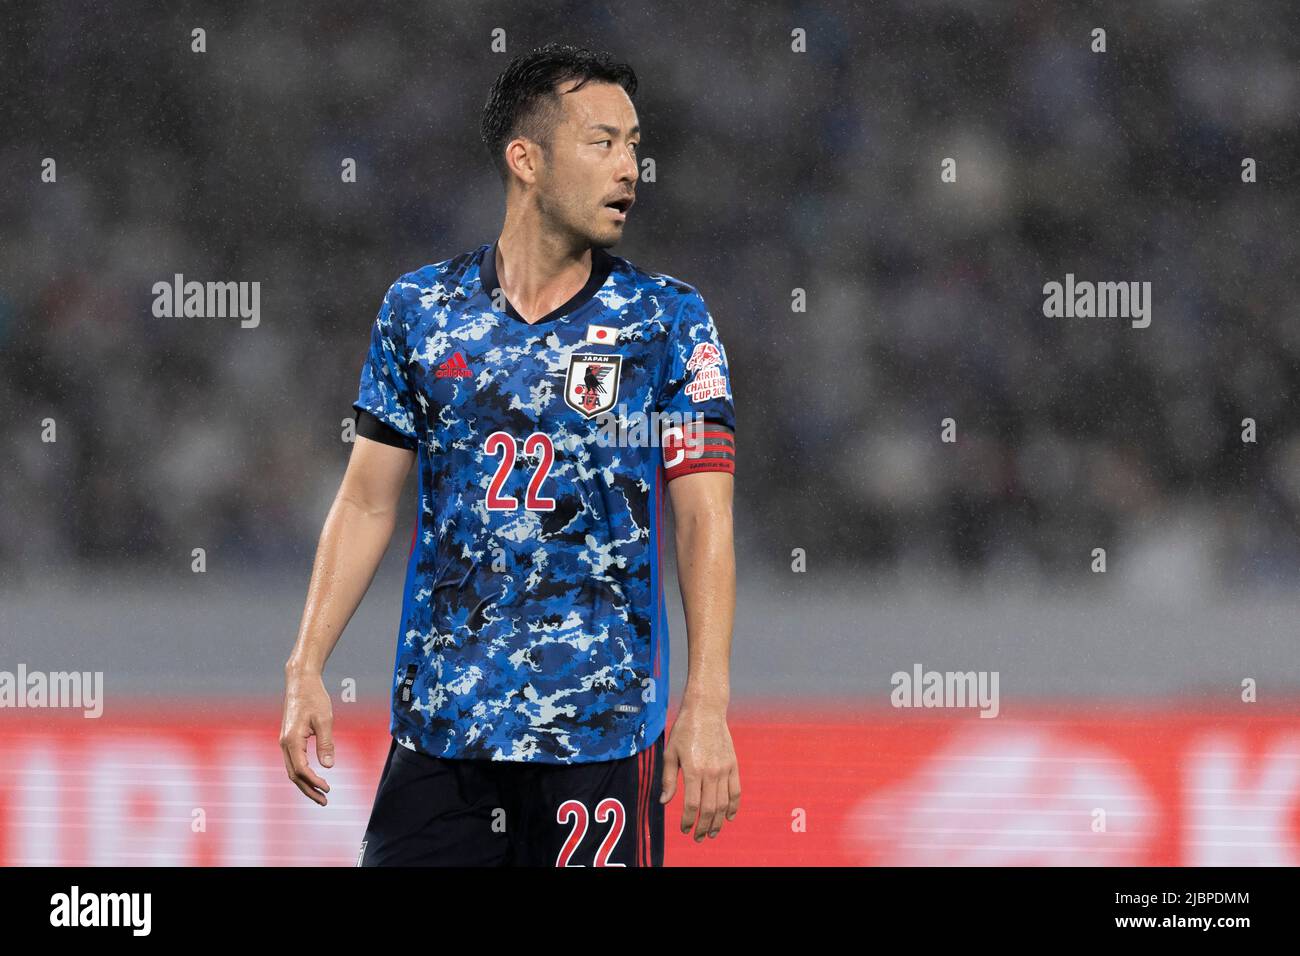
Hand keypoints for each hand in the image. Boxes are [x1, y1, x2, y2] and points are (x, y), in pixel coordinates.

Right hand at [279, 669, 333, 805]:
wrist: (300, 681)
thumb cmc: (314, 698)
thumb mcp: (325, 720)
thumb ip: (326, 744)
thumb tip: (328, 767)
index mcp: (292, 740)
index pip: (301, 770)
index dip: (314, 782)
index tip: (328, 789)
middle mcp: (284, 743)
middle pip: (294, 775)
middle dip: (308, 790)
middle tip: (324, 801)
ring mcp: (284, 742)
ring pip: (292, 770)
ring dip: (305, 784)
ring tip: (320, 795)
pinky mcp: (288, 739)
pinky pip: (293, 761)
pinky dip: (302, 773)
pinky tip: (313, 778)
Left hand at [660, 703, 740, 841]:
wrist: (707, 710)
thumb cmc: (684, 730)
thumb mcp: (670, 752)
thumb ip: (668, 779)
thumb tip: (664, 802)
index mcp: (693, 769)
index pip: (692, 805)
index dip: (688, 821)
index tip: (684, 829)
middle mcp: (711, 772)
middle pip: (709, 808)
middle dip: (704, 827)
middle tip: (699, 837)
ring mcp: (725, 769)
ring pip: (724, 803)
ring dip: (718, 822)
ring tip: (712, 833)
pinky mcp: (734, 765)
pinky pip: (736, 791)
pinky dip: (733, 806)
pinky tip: (728, 816)